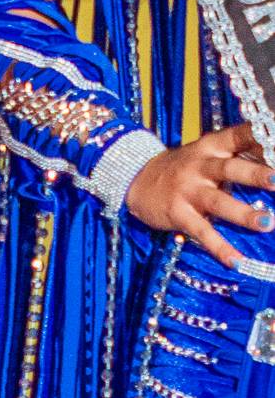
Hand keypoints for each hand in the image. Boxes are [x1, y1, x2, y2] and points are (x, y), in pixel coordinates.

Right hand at [127, 125, 274, 268]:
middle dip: (255, 175)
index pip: (236, 136)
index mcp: (211, 147)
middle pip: (229, 169)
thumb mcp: (205, 153)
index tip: (274, 136)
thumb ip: (236, 155)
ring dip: (243, 213)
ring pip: (218, 202)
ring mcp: (187, 191)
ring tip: (268, 223)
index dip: (257, 135)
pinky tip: (236, 262)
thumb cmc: (184, 167)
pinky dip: (219, 247)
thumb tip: (273, 168)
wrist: (136, 179)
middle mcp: (199, 166)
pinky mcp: (178, 214)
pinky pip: (201, 232)